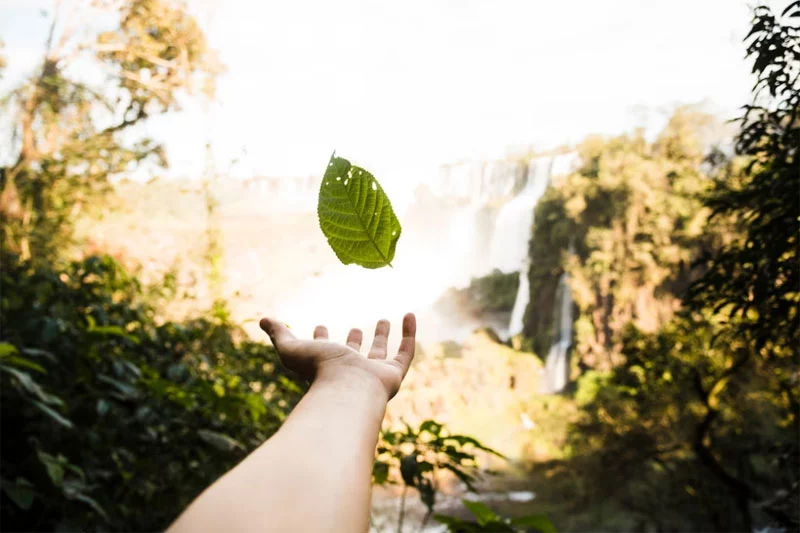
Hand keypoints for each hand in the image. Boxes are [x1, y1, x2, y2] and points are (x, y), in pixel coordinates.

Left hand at [259, 313, 416, 399]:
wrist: (347, 389)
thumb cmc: (318, 370)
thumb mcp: (292, 349)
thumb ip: (279, 334)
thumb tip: (263, 319)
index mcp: (325, 368)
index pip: (322, 353)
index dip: (320, 339)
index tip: (319, 325)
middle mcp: (350, 373)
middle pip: (353, 356)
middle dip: (354, 341)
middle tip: (357, 328)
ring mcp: (373, 375)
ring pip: (379, 355)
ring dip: (381, 337)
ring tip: (383, 319)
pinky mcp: (394, 375)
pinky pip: (406, 352)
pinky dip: (409, 334)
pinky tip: (410, 315)